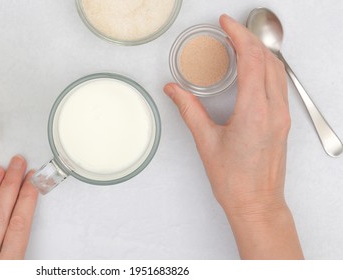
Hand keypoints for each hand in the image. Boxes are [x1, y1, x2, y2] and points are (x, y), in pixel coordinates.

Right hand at [164, 15, 302, 258]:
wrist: (257, 204)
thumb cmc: (235, 181)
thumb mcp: (206, 141)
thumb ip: (189, 110)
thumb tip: (174, 90)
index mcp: (255, 112)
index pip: (252, 60)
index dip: (239, 36)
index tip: (226, 24)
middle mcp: (274, 111)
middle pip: (268, 60)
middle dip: (249, 39)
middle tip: (230, 30)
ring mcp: (282, 116)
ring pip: (277, 70)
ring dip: (260, 52)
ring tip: (239, 44)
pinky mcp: (282, 122)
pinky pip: (279, 84)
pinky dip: (266, 68)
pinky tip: (252, 69)